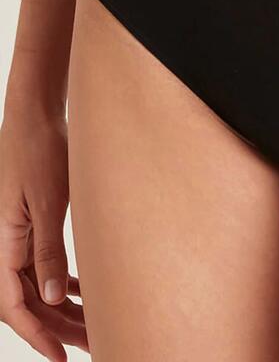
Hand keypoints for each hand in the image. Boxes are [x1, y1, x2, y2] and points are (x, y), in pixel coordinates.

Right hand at [0, 109, 87, 360]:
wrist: (36, 115)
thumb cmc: (39, 150)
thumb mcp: (47, 201)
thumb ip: (47, 250)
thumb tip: (51, 298)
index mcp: (2, 243)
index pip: (14, 306)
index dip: (38, 335)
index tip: (61, 357)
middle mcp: (6, 244)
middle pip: (28, 300)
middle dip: (57, 327)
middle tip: (92, 344)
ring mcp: (19, 233)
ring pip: (38, 284)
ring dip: (63, 307)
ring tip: (94, 324)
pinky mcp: (33, 221)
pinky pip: (44, 263)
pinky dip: (63, 280)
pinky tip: (85, 290)